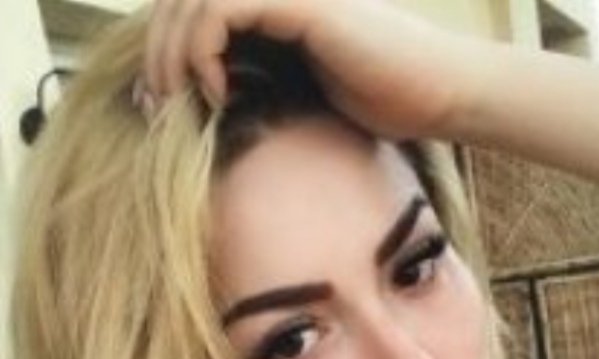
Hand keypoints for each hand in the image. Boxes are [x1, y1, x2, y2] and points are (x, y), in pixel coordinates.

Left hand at [140, 0, 483, 138]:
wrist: (439, 93)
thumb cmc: (388, 100)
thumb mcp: (306, 92)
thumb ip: (261, 79)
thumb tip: (212, 101)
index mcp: (274, 3)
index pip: (193, 9)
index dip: (166, 48)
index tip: (161, 102)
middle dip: (157, 51)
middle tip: (156, 104)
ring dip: (172, 52)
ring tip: (178, 101)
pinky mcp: (298, 1)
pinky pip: (222, 9)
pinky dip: (204, 49)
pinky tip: (216, 91)